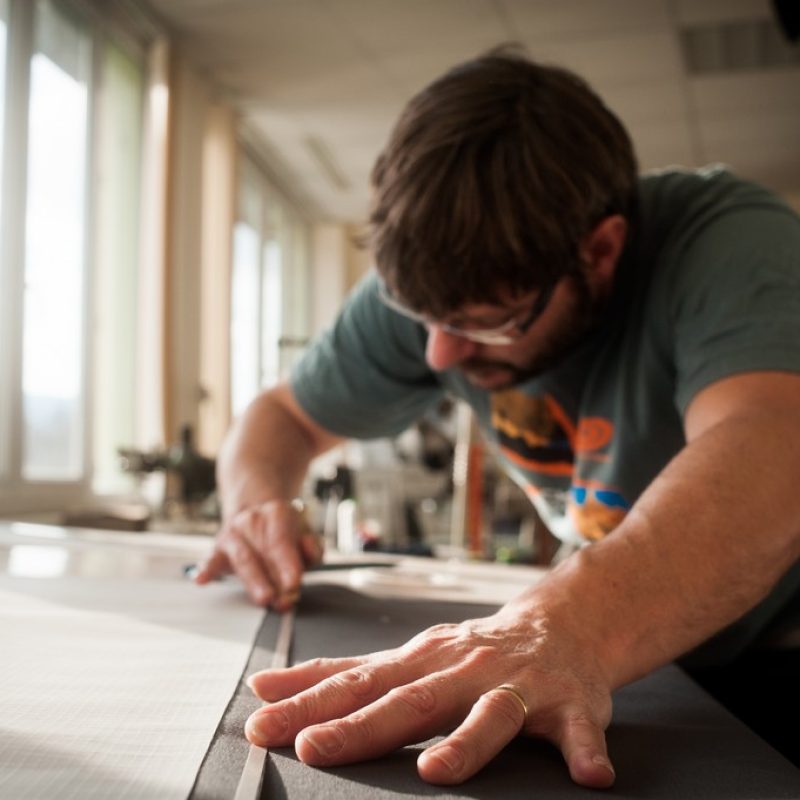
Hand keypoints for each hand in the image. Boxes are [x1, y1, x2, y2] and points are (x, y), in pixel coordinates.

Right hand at [194, 499, 322, 608]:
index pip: (281, 541)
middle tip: (283, 600)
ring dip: (254, 581)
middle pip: (261, 552)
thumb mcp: (305, 532)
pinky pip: (211, 560)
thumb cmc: (285, 531)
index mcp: (276, 513)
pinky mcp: (218, 551)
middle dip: (272, 578)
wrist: (257, 510)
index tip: (294, 583)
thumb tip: (308, 556)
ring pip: (242, 560)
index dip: (287, 563)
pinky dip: (206, 569)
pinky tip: (201, 579)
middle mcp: (251, 521)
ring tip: (264, 598)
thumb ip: (312, 547)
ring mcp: (232, 535)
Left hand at [244, 606, 615, 787]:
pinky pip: (579, 730)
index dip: (309, 705)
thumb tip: (264, 685)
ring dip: (466, 741)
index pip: (357, 684)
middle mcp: (463, 669)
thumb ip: (340, 675)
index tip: (262, 726)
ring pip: (490, 713)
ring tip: (436, 771)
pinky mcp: (569, 704)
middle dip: (362, 726)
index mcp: (420, 662)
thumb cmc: (469, 652)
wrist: (559, 624)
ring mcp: (516, 685)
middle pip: (410, 700)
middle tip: (315, 748)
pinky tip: (589, 776)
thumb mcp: (402, 658)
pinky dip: (585, 750)